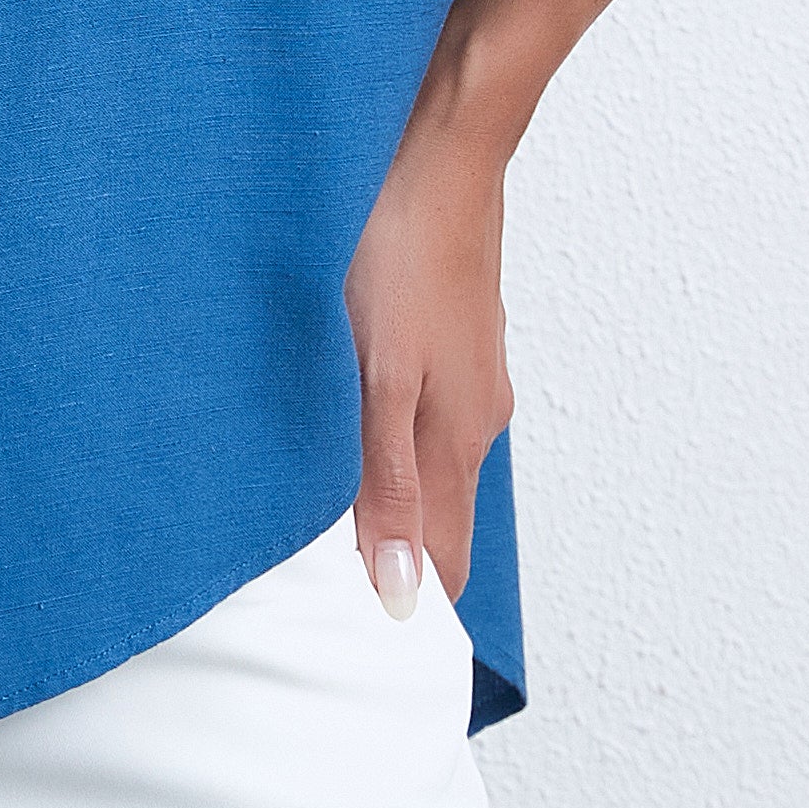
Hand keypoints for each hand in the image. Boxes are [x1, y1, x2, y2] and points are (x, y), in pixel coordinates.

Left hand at [342, 111, 513, 622]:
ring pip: (431, 466)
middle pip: (439, 519)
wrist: (440, 156)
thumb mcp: (380, 381)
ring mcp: (468, 376)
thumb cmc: (402, 257)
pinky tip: (352, 434)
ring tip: (334, 533)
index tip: (367, 652)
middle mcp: (474, 418)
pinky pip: (425, 417)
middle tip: (335, 605)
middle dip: (398, 566)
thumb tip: (400, 595)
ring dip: (391, 503)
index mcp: (457, 441)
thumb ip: (387, 486)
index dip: (413, 608)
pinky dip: (391, 447)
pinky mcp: (451, 339)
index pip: (445, 561)